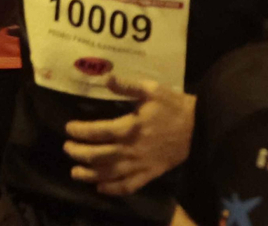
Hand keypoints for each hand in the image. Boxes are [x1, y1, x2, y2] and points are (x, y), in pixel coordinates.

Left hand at [63, 75, 195, 196]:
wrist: (199, 128)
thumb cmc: (173, 106)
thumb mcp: (151, 89)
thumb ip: (127, 85)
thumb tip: (106, 78)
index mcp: (131, 127)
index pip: (98, 131)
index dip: (80, 131)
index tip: (69, 128)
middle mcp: (132, 149)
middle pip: (99, 156)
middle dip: (79, 153)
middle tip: (67, 148)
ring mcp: (141, 164)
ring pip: (110, 174)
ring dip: (90, 174)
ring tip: (75, 172)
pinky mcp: (150, 174)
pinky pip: (129, 186)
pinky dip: (113, 189)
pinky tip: (101, 187)